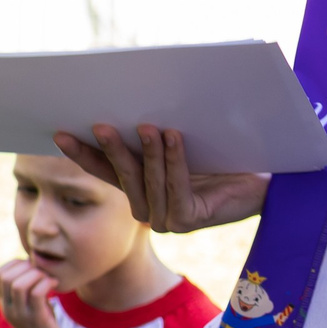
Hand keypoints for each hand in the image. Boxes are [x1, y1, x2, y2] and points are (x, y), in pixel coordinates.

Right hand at [0, 260, 64, 327]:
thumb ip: (26, 286)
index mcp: (5, 301)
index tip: (31, 266)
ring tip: (48, 278)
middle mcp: (9, 307)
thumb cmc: (41, 323)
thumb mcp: (29, 303)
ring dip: (36, 275)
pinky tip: (55, 284)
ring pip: (19, 285)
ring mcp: (21, 314)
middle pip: (7, 277)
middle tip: (42, 271)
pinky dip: (46, 283)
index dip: (14, 263)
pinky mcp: (37, 319)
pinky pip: (37, 294)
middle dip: (26, 267)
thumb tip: (33, 262)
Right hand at [56, 125, 269, 233]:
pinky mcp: (189, 221)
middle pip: (123, 176)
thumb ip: (151, 136)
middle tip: (101, 125)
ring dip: (147, 152)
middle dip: (111, 150)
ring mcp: (167, 219)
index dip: (82, 154)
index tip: (60, 134)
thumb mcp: (179, 142)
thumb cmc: (223, 156)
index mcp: (140, 190)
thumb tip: (125, 106)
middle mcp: (148, 209)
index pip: (103, 171)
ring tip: (148, 125)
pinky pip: (176, 188)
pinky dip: (174, 161)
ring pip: (149, 182)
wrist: (266, 179)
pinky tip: (173, 137)